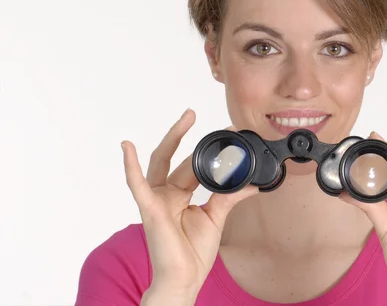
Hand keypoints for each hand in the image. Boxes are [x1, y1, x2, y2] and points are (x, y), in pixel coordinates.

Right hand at [122, 108, 258, 295]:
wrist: (185, 279)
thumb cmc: (193, 253)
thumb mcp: (216, 217)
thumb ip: (228, 196)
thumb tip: (250, 182)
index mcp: (180, 195)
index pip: (193, 165)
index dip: (209, 151)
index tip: (228, 134)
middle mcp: (166, 194)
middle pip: (178, 159)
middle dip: (189, 137)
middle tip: (201, 116)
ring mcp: (156, 200)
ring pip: (161, 162)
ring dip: (172, 138)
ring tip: (186, 118)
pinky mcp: (149, 210)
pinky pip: (136, 185)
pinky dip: (130, 166)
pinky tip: (127, 147)